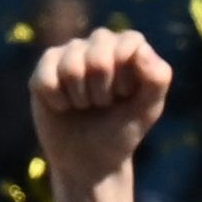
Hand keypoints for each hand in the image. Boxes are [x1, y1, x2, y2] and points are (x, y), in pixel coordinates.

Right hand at [31, 24, 172, 201]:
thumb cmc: (123, 131)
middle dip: (103, 92)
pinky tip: (64, 106)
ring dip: (81, 98)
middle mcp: (99, 42)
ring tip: (86, 105)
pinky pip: (47, 80)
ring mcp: (70, 51)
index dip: (127, 78)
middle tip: (104, 103)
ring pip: (71, 68)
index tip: (126, 95)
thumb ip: (157, 79)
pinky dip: (58, 102)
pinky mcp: (45, 66)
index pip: (129, 43)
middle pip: (99, 58)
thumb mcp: (148, 110)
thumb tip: (141, 50)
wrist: (90, 159)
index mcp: (129, 46)